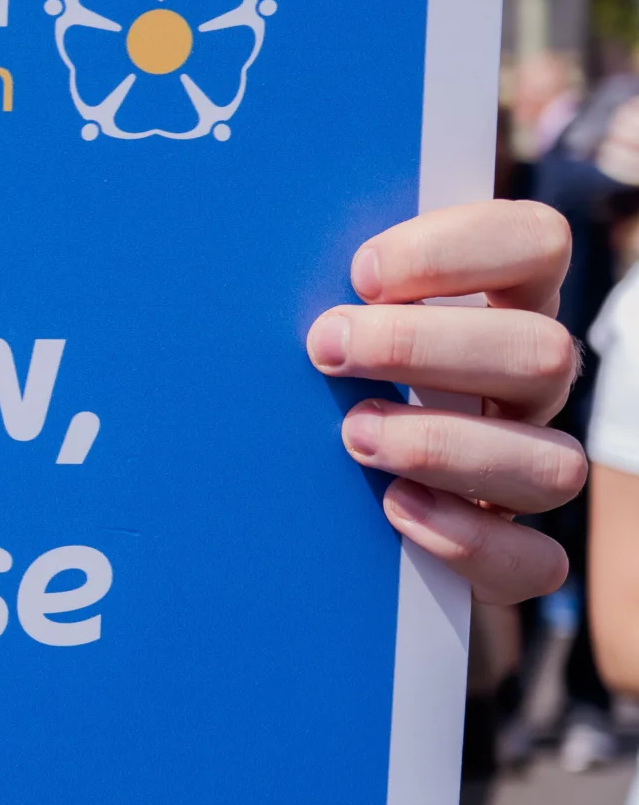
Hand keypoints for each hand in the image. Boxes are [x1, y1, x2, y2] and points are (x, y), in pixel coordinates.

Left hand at [305, 201, 583, 601]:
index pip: (536, 242)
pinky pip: (535, 562)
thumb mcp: (325, 315)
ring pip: (554, 464)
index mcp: (501, 300)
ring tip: (353, 436)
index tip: (361, 271)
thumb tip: (250, 255)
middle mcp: (528, 380)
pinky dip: (467, 540)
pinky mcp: (514, 548)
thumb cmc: (317, 370)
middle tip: (325, 347)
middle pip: (544, 352)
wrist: (310, 489)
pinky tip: (395, 511)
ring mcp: (530, 464)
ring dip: (444, 446)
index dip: (461, 249)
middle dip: (425, 347)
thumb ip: (320, 282)